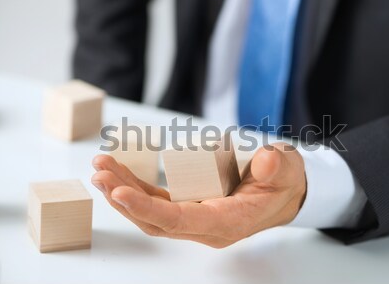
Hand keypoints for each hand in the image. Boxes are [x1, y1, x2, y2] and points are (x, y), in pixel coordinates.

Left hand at [91, 143, 305, 247]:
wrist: (284, 193)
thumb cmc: (284, 183)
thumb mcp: (288, 170)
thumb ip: (278, 167)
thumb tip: (265, 161)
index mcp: (228, 221)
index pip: (181, 221)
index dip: (148, 209)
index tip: (118, 193)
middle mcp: (206, 226)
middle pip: (156, 220)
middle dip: (124, 198)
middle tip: (100, 171)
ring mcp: (196, 217)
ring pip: (152, 212)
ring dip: (124, 191)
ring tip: (102, 167)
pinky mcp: (191, 205)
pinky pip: (158, 201)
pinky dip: (136, 188)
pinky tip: (120, 173)